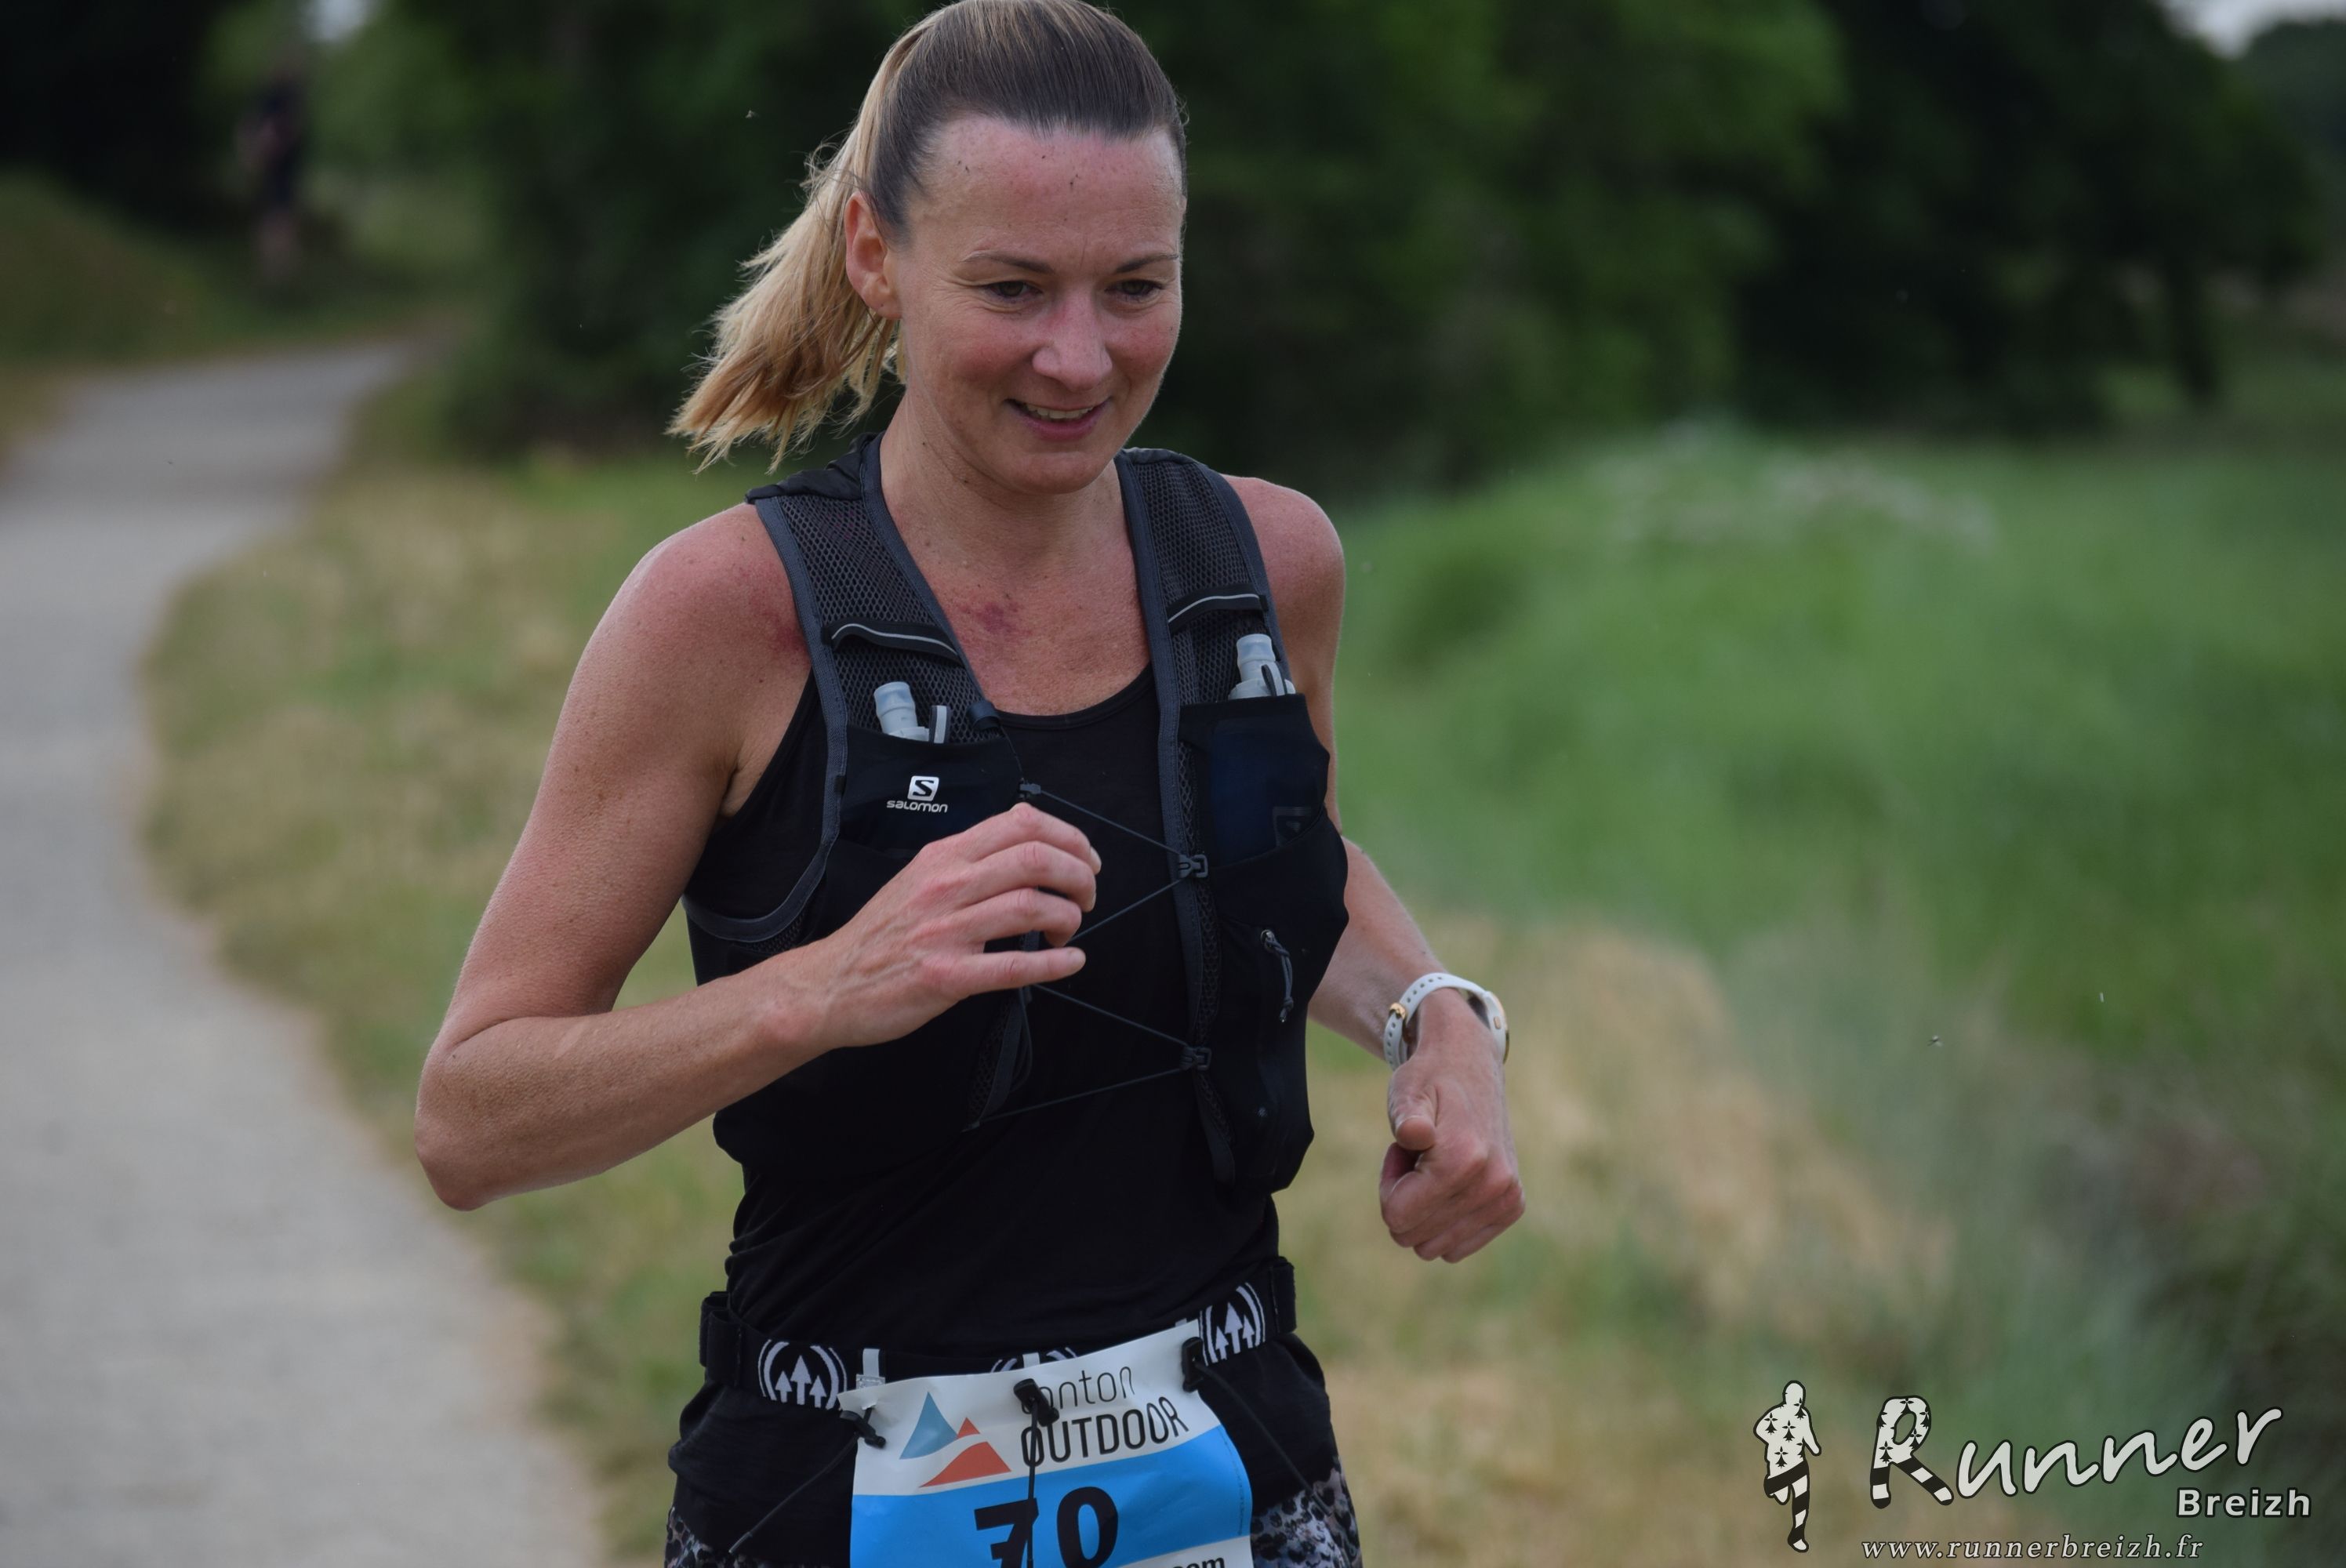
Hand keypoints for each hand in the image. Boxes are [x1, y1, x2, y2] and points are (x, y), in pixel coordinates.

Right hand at [798, 803, 1099, 1053]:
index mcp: (944, 857)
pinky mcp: (945, 976)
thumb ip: (969, 859)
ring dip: (1068, 918)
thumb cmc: (882, 934)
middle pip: (1036, 859)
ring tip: (1068, 930)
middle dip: (1079, 876)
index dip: (1069, 837)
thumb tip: (1026, 843)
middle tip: (1086, 897)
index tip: (1086, 859)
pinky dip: (1054, 964)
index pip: (1021, 823)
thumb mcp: (920, 876)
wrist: (830, 983)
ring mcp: (945, 931)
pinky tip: (1071, 962)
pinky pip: (1013, 966)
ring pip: (1031, 906)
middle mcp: (946, 885)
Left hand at [1378, 991, 1524, 1262]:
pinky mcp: (1511, 1206)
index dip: (1388, 1186)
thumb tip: (1414, 1135)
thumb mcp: (1407, 1090)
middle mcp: (1493, 1184)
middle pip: (1413, 1236)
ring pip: (1434, 1247)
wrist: (1470, 1067)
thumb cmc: (1429, 1081)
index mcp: (1463, 1160)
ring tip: (1435, 1166)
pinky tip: (1451, 1179)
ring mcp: (1506, 1198)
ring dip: (1425, 1209)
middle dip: (1405, 1198)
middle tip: (1418, 1157)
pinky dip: (1446, 1219)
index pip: (1396, 1217)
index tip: (1402, 1151)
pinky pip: (1458, 1247)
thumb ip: (1406, 1116)